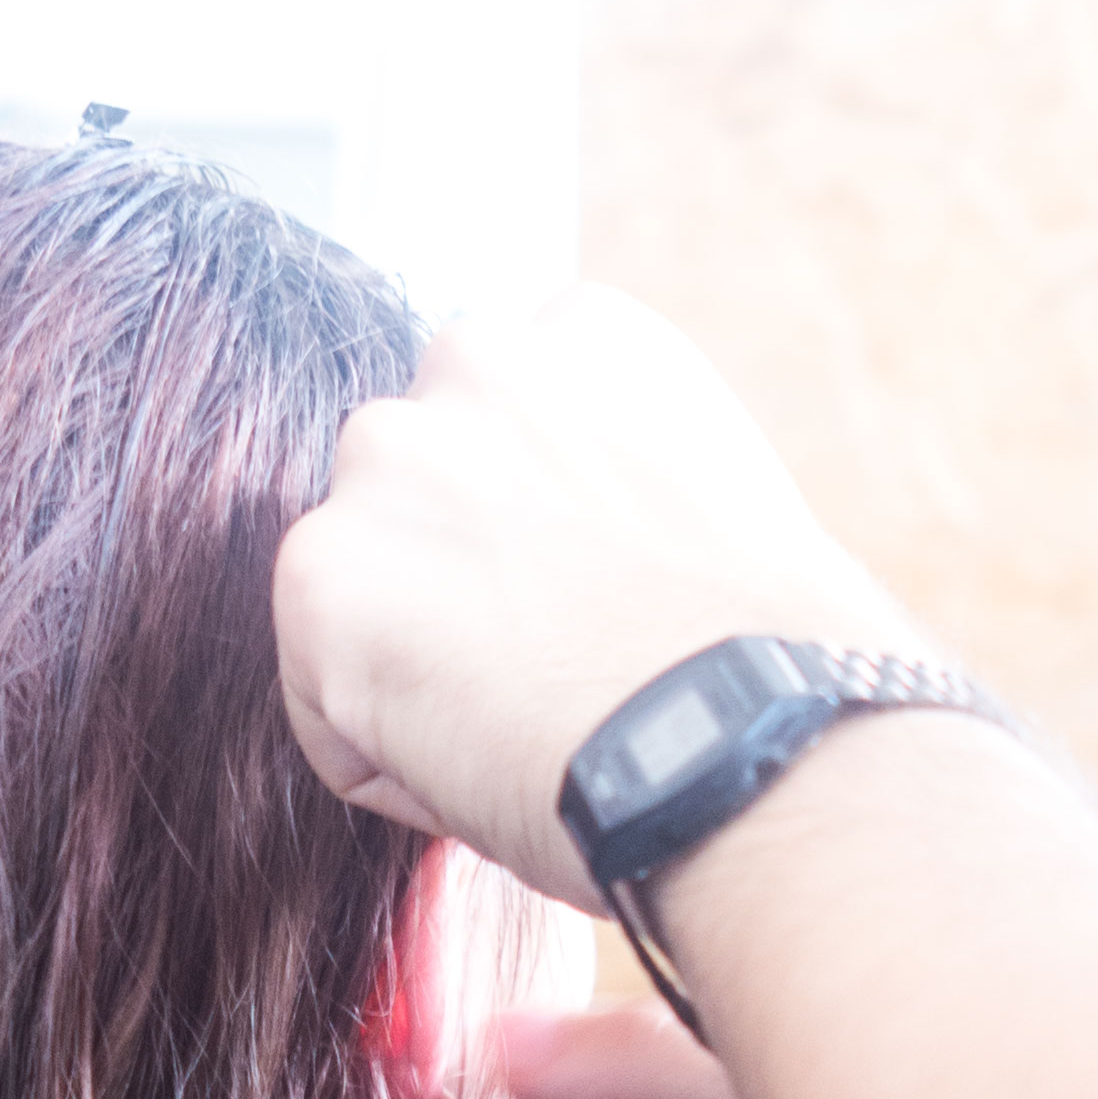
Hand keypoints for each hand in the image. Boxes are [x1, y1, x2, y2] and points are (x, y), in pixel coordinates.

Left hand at [276, 288, 934, 909]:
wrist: (754, 739)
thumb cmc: (777, 666)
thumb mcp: (717, 503)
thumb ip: (613, 484)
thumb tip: (580, 559)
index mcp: (584, 334)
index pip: (494, 438)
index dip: (536, 551)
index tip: (598, 609)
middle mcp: (476, 357)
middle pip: (408, 498)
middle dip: (453, 586)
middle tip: (553, 674)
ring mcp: (389, 458)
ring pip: (358, 597)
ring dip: (414, 670)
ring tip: (533, 721)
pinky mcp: (320, 573)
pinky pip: (325, 705)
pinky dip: (388, 762)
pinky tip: (490, 764)